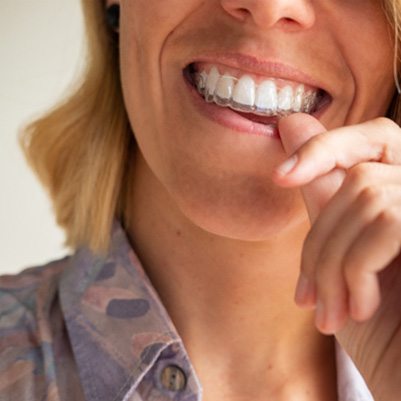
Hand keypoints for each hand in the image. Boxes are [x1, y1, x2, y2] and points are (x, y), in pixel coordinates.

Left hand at [272, 113, 400, 398]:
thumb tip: (291, 124)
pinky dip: (356, 270)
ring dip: (333, 264)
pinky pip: (385, 220)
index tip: (281, 176)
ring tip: (329, 312)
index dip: (326, 147)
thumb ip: (323, 191)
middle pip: (357, 178)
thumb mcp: (342, 256)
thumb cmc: (384, 328)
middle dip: (319, 240)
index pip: (375, 138)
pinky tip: (358, 309)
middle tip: (306, 295)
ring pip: (364, 197)